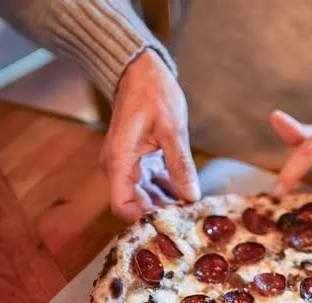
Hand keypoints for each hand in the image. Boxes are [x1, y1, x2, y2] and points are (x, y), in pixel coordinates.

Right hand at [102, 50, 199, 221]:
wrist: (140, 69)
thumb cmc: (152, 92)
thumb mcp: (172, 129)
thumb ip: (180, 165)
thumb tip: (191, 197)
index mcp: (120, 161)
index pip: (122, 206)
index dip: (143, 220)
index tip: (170, 225)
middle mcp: (119, 167)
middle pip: (135, 205)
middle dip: (160, 215)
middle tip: (189, 222)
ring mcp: (128, 164)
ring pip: (144, 196)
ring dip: (165, 204)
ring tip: (192, 211)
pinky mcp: (138, 160)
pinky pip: (151, 183)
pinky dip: (167, 190)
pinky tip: (187, 194)